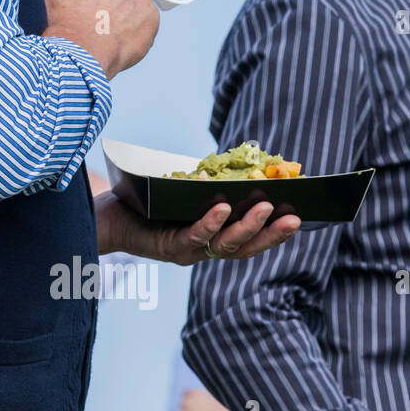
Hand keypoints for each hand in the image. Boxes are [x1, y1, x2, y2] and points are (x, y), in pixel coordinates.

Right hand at [41, 0, 159, 79]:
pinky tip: (119, 42)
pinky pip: (146, 23)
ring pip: (134, 4)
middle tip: (97, 21)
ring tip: (107, 35)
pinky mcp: (151, 17)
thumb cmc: (57, 21)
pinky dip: (136, 32)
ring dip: (125, 15)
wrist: (76, 52)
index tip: (93, 0)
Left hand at [95, 191, 300, 263]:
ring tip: (266, 208)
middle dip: (272, 233)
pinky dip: (210, 223)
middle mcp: (205, 249)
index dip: (276, 231)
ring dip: (247, 227)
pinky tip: (222, 208)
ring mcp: (188, 251)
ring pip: (224, 245)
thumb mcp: (190, 188)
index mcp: (216, 236)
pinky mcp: (167, 247)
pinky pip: (193, 237)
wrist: (108, 214)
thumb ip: (218, 181)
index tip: (301, 215)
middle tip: (295, 218)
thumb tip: (253, 159)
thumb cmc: (151, 199)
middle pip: (246, 247)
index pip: (253, 238)